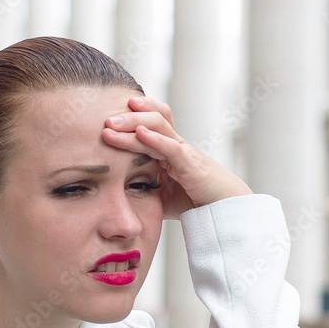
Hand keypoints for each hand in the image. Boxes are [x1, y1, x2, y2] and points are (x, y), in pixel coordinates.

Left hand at [101, 96, 252, 219]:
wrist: (223, 211)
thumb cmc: (193, 201)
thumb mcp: (159, 193)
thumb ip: (141, 187)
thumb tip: (113, 191)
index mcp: (167, 150)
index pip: (149, 123)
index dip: (131, 116)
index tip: (107, 117)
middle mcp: (176, 146)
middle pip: (153, 119)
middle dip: (128, 116)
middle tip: (105, 118)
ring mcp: (184, 152)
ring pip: (160, 126)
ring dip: (135, 123)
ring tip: (113, 123)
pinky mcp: (192, 165)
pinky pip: (172, 147)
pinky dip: (156, 139)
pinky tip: (140, 134)